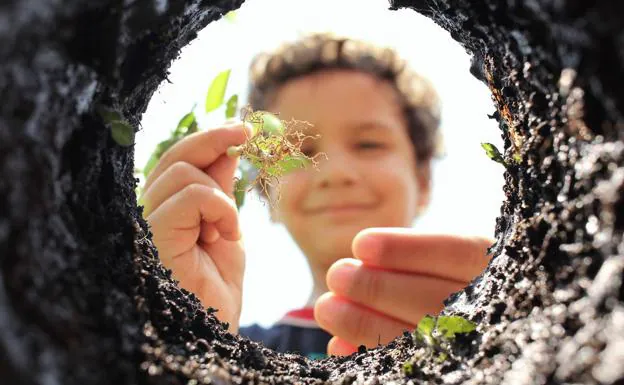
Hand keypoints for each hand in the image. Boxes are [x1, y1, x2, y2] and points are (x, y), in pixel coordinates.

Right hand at [140, 121, 251, 331]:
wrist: (211, 330)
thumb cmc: (215, 288)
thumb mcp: (226, 229)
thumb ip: (221, 192)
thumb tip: (227, 151)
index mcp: (163, 211)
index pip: (176, 161)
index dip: (208, 139)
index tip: (242, 128)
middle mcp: (147, 213)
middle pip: (175, 156)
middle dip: (214, 141)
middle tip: (246, 135)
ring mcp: (146, 224)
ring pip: (183, 172)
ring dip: (219, 196)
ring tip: (227, 230)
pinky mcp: (153, 235)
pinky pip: (190, 196)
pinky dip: (219, 209)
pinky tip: (224, 235)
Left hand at [314, 228, 491, 355]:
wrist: (479, 332)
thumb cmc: (457, 289)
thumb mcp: (456, 265)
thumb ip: (421, 259)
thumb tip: (363, 254)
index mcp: (505, 270)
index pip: (460, 252)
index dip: (409, 248)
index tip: (361, 243)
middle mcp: (499, 310)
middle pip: (436, 300)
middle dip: (377, 287)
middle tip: (337, 274)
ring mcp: (480, 349)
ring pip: (422, 340)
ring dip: (364, 324)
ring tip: (326, 306)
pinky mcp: (453, 374)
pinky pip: (409, 371)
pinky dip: (370, 356)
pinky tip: (338, 345)